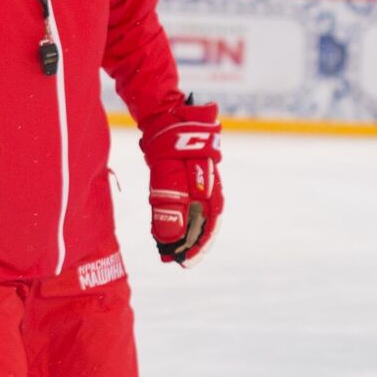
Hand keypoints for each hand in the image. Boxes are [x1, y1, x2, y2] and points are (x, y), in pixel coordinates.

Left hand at [139, 102, 223, 266]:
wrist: (166, 114)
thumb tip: (170, 238)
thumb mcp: (168, 174)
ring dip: (183, 233)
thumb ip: (170, 204)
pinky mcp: (185, 177)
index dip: (199, 244)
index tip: (186, 262)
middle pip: (202, 221)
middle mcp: (208, 186)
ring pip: (193, 213)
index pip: (209, 222)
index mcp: (210, 187)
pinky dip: (176, 218)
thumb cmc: (170, 142)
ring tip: (170, 251)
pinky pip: (184, 203)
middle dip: (190, 243)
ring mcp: (197, 180)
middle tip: (175, 261)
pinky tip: (166, 229)